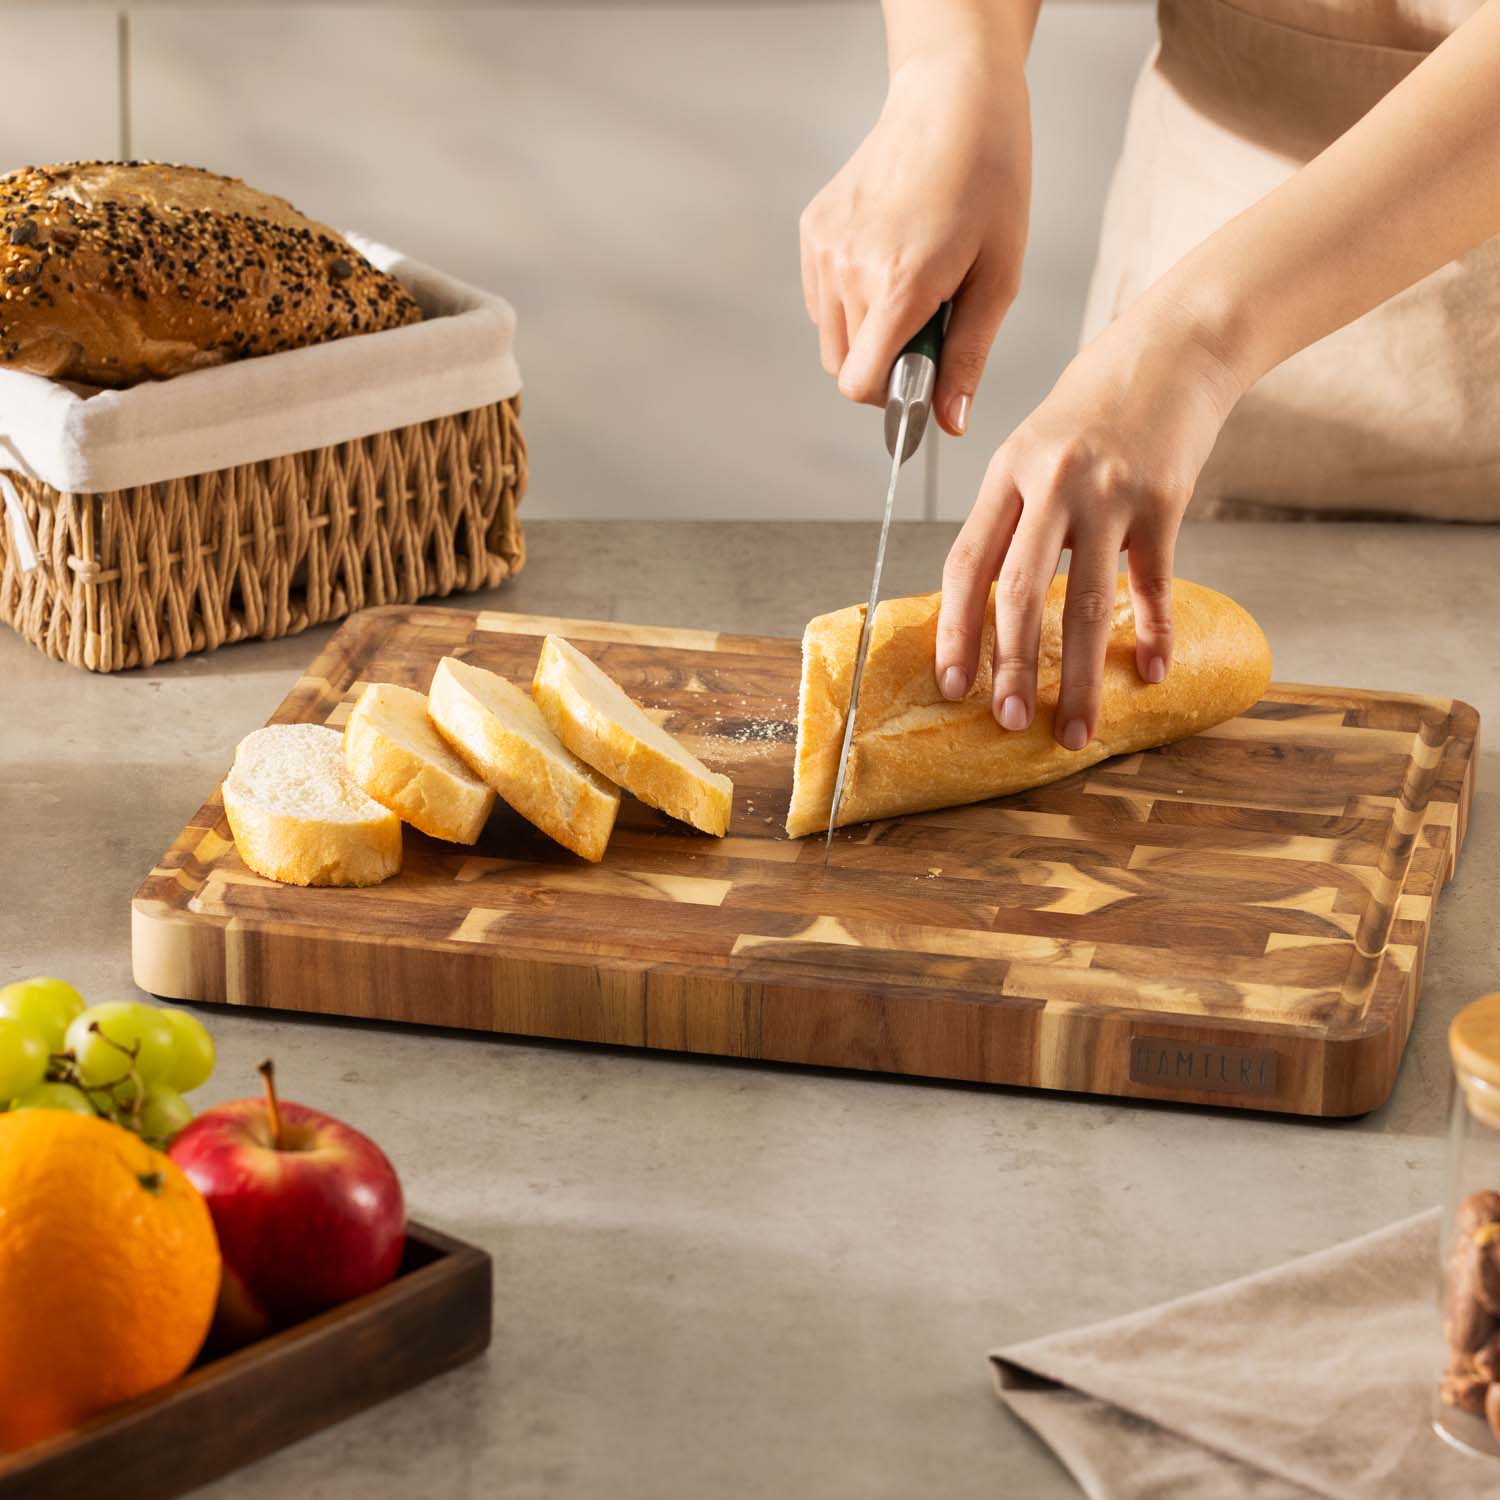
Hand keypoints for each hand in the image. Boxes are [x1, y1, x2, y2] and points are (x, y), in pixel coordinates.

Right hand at [799, 45, 1030, 434]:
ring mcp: (824, 247)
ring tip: (910, 283)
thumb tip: (950, 423)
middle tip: (927, 320)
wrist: (953, 99)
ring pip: (830, 336)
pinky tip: (887, 258)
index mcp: (899, 283)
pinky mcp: (813, 229)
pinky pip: (821, 299)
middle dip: (883, 362)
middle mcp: (849, 267)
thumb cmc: (989, 180)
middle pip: (844, 367)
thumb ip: (967, 358)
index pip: (860, 384)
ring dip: (865, 331)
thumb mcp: (998, 277)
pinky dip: (850, 299)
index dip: (890, 397)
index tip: (920, 380)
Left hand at [935, 295, 1247, 747]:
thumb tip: (991, 601)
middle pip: (1020, 591)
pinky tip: (1150, 672)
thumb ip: (1014, 516)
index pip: (967, 564)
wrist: (1175, 349)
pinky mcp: (1164, 500)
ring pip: (1085, 602)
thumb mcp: (1034, 447)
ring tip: (1075, 727)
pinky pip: (1154, 582)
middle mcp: (1052, 483)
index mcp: (1007, 472)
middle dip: (1011, 666)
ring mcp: (1110, 492)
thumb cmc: (1095, 405)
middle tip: (1008, 722)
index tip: (950, 684)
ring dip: (1079, 675)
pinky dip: (1154, 632)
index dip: (955, 629)